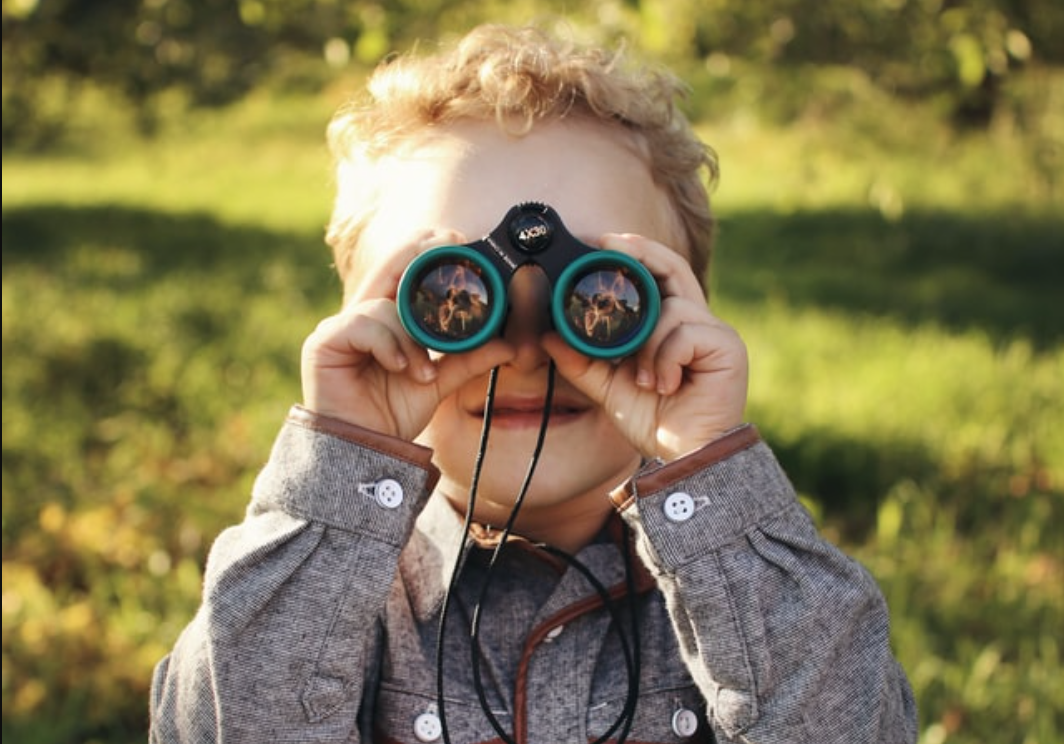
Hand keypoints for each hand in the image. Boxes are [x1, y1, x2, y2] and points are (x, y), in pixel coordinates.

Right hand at [301, 229, 513, 439]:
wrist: (365, 451)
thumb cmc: (392, 414)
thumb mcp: (439, 381)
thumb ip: (468, 359)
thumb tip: (509, 344)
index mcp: (386, 319)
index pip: (401, 271)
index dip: (424, 251)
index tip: (454, 239)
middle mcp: (362, 316)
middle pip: (387, 267)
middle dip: (416, 254)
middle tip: (446, 243)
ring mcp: (340, 327)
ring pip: (384, 306)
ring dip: (410, 338)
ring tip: (421, 371)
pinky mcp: (323, 342)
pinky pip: (362, 325)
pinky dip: (388, 345)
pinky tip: (400, 368)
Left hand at [543, 233, 748, 460]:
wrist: (685, 456)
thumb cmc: (655, 420)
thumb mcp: (608, 387)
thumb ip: (581, 362)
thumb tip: (548, 336)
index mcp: (670, 325)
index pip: (656, 273)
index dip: (632, 252)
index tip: (599, 242)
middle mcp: (696, 320)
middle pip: (673, 266)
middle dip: (640, 252)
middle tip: (609, 245)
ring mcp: (715, 331)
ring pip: (672, 308)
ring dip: (648, 343)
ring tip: (645, 379)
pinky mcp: (728, 347)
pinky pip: (686, 333)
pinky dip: (666, 358)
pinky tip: (665, 385)